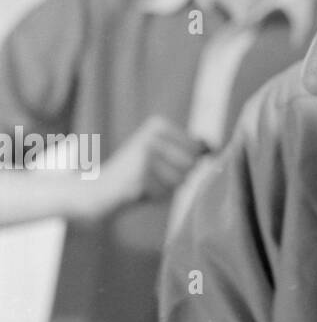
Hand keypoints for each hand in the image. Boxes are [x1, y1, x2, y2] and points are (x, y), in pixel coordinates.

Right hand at [84, 116, 207, 220]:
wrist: (99, 191)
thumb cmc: (138, 175)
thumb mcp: (164, 155)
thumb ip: (190, 150)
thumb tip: (213, 148)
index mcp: (158, 124)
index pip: (197, 148)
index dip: (186, 164)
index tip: (161, 164)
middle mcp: (152, 135)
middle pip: (192, 163)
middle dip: (178, 177)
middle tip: (153, 176)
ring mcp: (146, 153)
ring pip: (182, 179)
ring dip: (167, 188)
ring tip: (145, 183)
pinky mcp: (140, 174)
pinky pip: (167, 192)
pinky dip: (156, 197)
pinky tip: (138, 191)